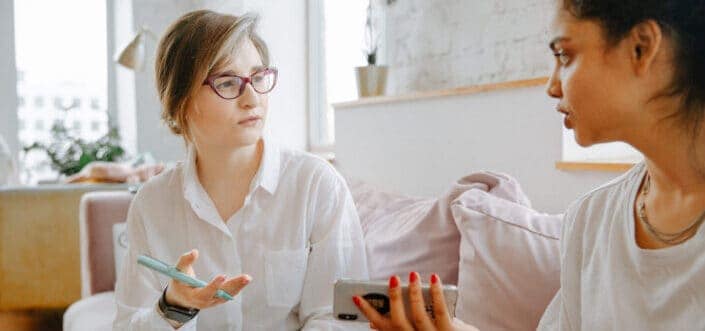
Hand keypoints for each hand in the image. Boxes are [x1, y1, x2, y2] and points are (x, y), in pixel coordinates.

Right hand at [164, 249, 250, 309]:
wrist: (180, 299)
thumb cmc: (179, 283)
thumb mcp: (178, 272)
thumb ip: (185, 261)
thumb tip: (195, 251)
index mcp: (193, 296)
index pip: (205, 293)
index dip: (214, 285)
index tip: (223, 276)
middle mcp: (205, 302)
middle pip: (221, 295)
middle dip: (233, 286)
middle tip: (245, 278)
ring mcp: (212, 302)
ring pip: (227, 295)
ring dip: (238, 286)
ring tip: (248, 278)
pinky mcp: (217, 299)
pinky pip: (228, 294)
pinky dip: (237, 288)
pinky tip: (244, 281)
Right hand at [353, 272, 478, 330]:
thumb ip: (398, 329)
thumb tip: (375, 323)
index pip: (382, 327)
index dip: (367, 312)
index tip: (357, 297)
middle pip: (398, 322)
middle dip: (394, 299)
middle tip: (393, 279)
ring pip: (419, 315)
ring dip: (414, 292)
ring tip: (413, 275)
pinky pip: (441, 311)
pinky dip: (436, 293)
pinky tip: (434, 278)